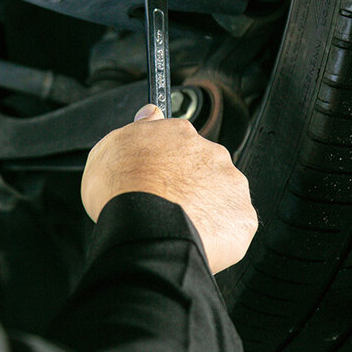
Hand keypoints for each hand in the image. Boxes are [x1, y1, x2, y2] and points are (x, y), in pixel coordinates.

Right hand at [81, 104, 257, 273]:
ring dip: (207, 208)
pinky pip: (233, 225)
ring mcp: (231, 184)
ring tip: (181, 226)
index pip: (181, 143)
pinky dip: (219, 233)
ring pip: (222, 196)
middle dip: (191, 186)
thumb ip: (137, 127)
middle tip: (168, 205)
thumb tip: (151, 112)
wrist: (144, 229)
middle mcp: (212, 153)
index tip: (161, 177)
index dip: (169, 164)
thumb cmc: (122, 191)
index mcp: (181, 135)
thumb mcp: (109, 149)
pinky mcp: (242, 215)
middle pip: (205, 169)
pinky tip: (197, 238)